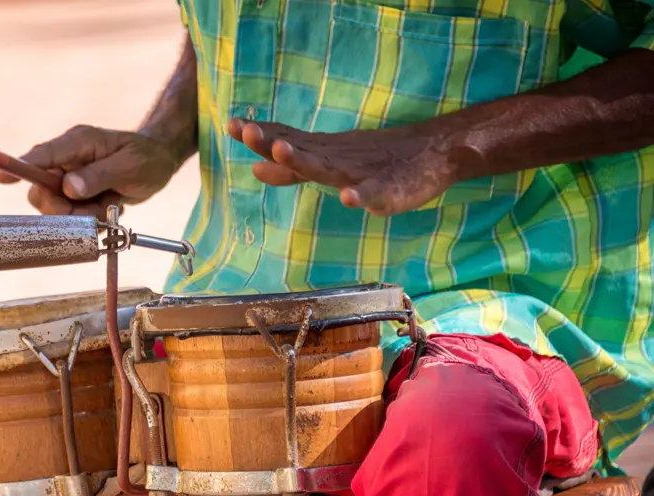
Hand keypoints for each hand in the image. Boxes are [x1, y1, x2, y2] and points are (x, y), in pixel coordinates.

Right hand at [0, 126, 183, 217]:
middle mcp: (68, 158)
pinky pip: (70, 213)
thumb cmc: (147, 158)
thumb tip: (68, 188)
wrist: (159, 162)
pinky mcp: (75, 191)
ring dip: (79, 214)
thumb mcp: (129, 166)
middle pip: (41, 188)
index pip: (41, 155)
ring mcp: (70, 175)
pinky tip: (107, 205)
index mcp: (78, 143)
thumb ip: (99, 176)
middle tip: (88, 210)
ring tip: (107, 204)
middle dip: (60, 207)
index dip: (18, 166)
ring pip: (55, 206)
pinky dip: (88, 216)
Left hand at [228, 118, 461, 215]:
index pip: (286, 141)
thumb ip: (292, 169)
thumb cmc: (373, 161)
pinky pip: (374, 193)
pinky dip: (361, 195)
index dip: (261, 135)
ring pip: (329, 168)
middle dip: (273, 142)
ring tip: (282, 150)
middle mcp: (337, 159)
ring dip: (304, 160)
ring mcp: (362, 174)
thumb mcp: (328, 163)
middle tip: (248, 132)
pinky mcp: (390, 190)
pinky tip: (348, 198)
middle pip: (300, 150)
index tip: (234, 126)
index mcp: (323, 153)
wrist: (431, 153)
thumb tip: (254, 166)